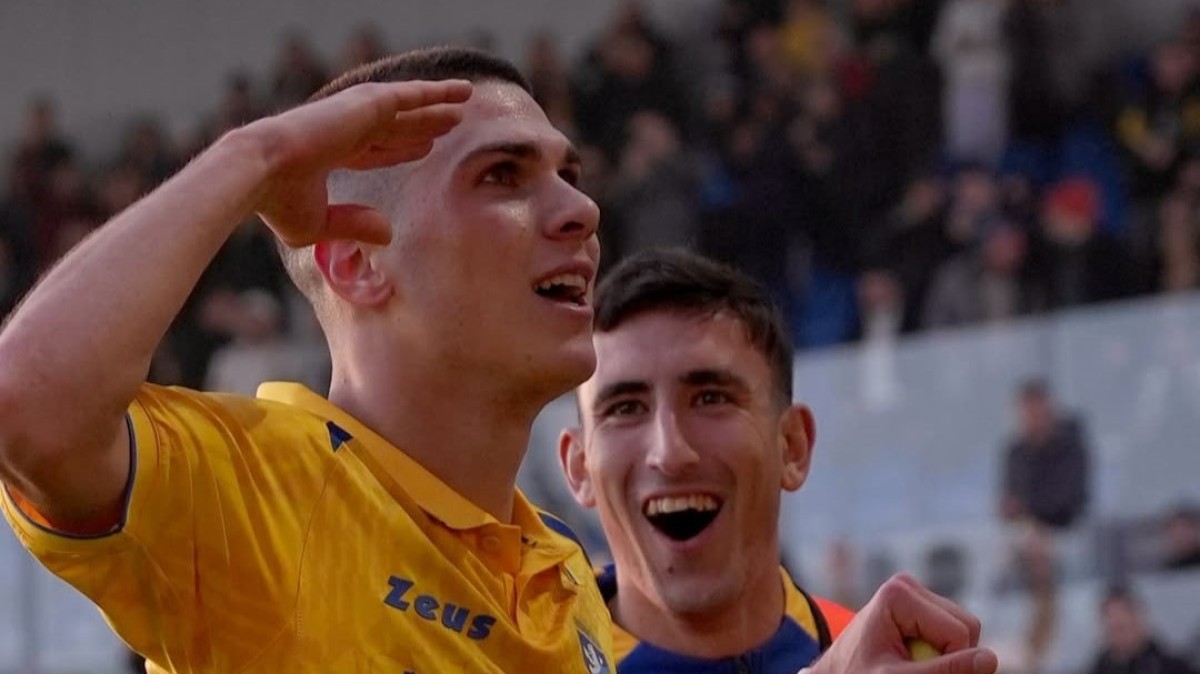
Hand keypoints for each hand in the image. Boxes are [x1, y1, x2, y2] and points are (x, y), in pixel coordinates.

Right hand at [244, 79, 471, 246]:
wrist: (261, 174)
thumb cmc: (278, 204)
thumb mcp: (319, 225)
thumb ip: (354, 224)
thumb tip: (388, 233)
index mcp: (330, 153)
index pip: (375, 149)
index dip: (401, 149)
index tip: (425, 149)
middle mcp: (345, 129)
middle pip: (397, 127)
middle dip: (423, 125)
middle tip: (450, 123)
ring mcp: (356, 114)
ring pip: (409, 109)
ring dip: (436, 104)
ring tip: (464, 100)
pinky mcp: (368, 103)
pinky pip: (412, 96)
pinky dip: (436, 92)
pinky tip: (459, 92)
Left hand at [810, 574, 997, 673]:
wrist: (838, 673)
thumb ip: (944, 670)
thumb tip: (991, 660)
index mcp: (898, 594)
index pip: (959, 632)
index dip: (949, 661)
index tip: (912, 670)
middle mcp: (908, 586)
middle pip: (968, 626)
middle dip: (952, 656)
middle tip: (914, 668)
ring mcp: (916, 594)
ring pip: (967, 629)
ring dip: (948, 654)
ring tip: (911, 662)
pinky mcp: (921, 607)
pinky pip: (956, 632)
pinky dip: (944, 651)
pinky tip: (915, 656)